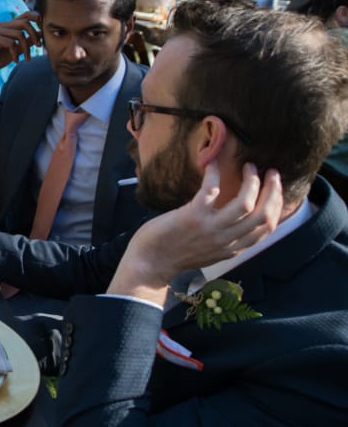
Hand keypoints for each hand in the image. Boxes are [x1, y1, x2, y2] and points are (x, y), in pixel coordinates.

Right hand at [0, 11, 42, 80]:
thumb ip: (29, 40)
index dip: (37, 19)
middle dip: (34, 35)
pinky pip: (11, 43)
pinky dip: (16, 53)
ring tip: (27, 58)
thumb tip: (41, 33)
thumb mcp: (19, 48)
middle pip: (24, 22)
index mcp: (9, 25)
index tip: (43, 31)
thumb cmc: (2, 57)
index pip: (26, 14)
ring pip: (19, 34)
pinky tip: (15, 60)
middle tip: (39, 46)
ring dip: (26, 48)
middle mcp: (3, 25)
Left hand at [109, 163, 282, 300]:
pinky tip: (211, 163)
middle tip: (271, 173)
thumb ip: (227, 239)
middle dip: (272, 191)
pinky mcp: (192, 216)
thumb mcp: (211, 252)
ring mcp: (211, 228)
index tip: (276, 189)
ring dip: (252, 181)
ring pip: (245, 202)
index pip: (268, 228)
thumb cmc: (176, 253)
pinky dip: (214, 174)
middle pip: (263, 214)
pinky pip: (211, 190)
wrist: (150, 262)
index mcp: (234, 248)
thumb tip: (238, 218)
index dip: (277, 205)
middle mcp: (227, 240)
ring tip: (249, 167)